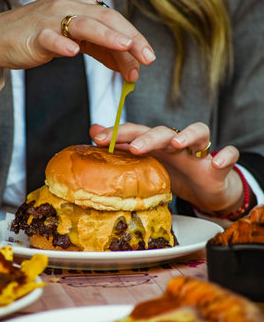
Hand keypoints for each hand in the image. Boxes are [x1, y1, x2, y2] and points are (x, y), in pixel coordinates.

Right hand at [0, 0, 155, 86]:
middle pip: (107, 19)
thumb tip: (131, 67)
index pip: (116, 21)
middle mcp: (71, 4)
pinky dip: (62, 44)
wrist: (4, 38)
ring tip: (125, 47)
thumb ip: (104, 50)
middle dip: (130, 39)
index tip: (148, 60)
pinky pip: (51, 37)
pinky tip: (72, 52)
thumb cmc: (44, 37)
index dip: (135, 41)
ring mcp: (52, 17)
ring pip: (84, 24)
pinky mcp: (36, 34)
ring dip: (106, 35)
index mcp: (84, 3)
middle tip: (147, 58)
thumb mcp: (79, 41)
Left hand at [91, 122, 244, 214]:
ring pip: (200, 132)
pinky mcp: (220, 165)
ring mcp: (200, 152)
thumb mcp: (148, 164)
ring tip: (178, 145)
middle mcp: (178, 144)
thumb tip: (93, 131)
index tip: (98, 139)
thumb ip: (123, 147)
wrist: (206, 190)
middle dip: (149, 137)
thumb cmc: (175, 175)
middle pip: (165, 131)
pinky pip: (229, 155)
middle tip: (135, 148)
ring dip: (189, 135)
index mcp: (157, 145)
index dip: (120, 133)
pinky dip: (226, 156)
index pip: (138, 132)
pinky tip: (217, 164)